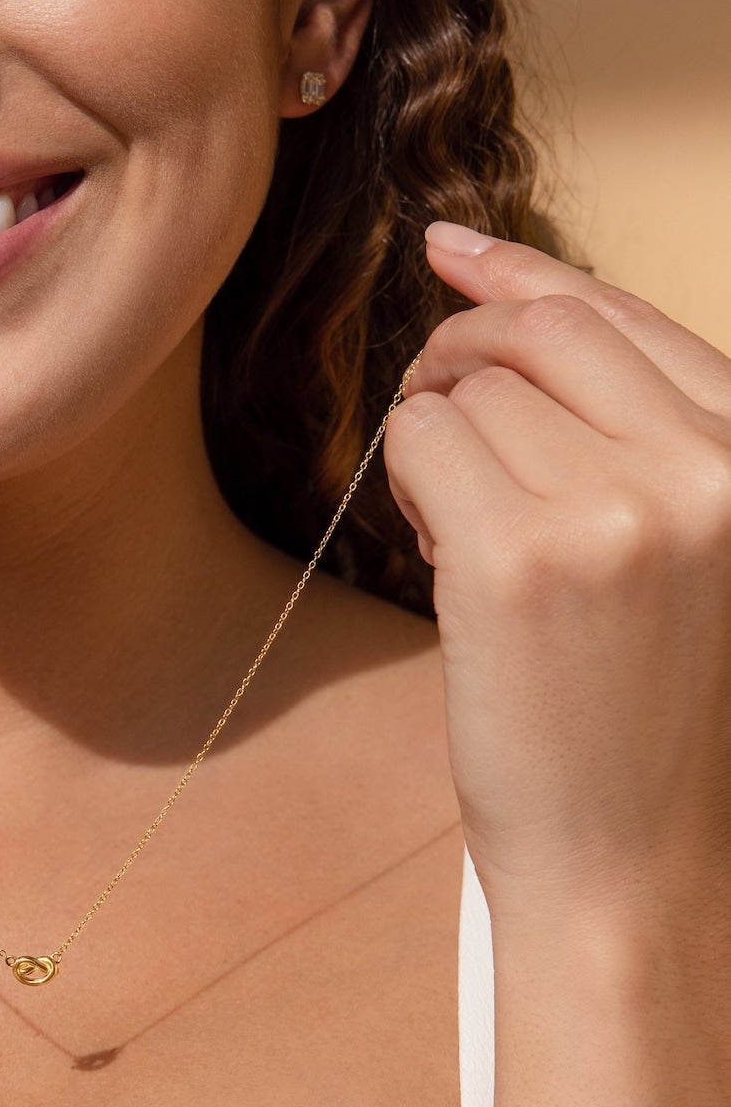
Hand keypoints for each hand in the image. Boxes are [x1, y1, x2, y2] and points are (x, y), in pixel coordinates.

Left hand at [382, 221, 730, 920]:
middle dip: (458, 351)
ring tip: (467, 534)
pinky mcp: (522, 555)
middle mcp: (715, 469)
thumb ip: (622, 432)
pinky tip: (441, 555)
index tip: (451, 246)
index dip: (527, 274)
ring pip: (466, 392)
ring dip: (436, 446)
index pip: (627, 319)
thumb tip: (498, 305)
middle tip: (427, 403)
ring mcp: (622, 509)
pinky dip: (407, 485)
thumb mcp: (679, 548)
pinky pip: (421, 442)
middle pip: (538, 332)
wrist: (627, 860)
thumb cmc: (639, 707)